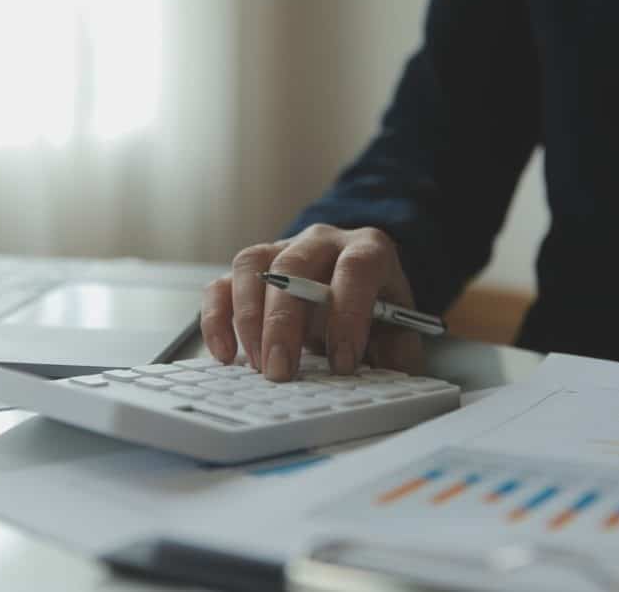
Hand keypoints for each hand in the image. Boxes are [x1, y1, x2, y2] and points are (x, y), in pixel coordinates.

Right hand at [200, 224, 423, 380]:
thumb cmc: (377, 306)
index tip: (342, 363)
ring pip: (251, 266)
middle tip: (281, 371)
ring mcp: (281, 249)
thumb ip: (399, 349)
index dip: (347, 316)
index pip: (355, 269)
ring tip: (258, 365)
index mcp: (367, 249)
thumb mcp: (400, 326)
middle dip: (284, 323)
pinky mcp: (251, 269)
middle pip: (293, 268)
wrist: (357, 281)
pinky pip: (222, 284)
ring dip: (248, 319)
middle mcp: (321, 241)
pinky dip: (218, 318)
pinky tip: (225, 353)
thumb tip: (388, 375)